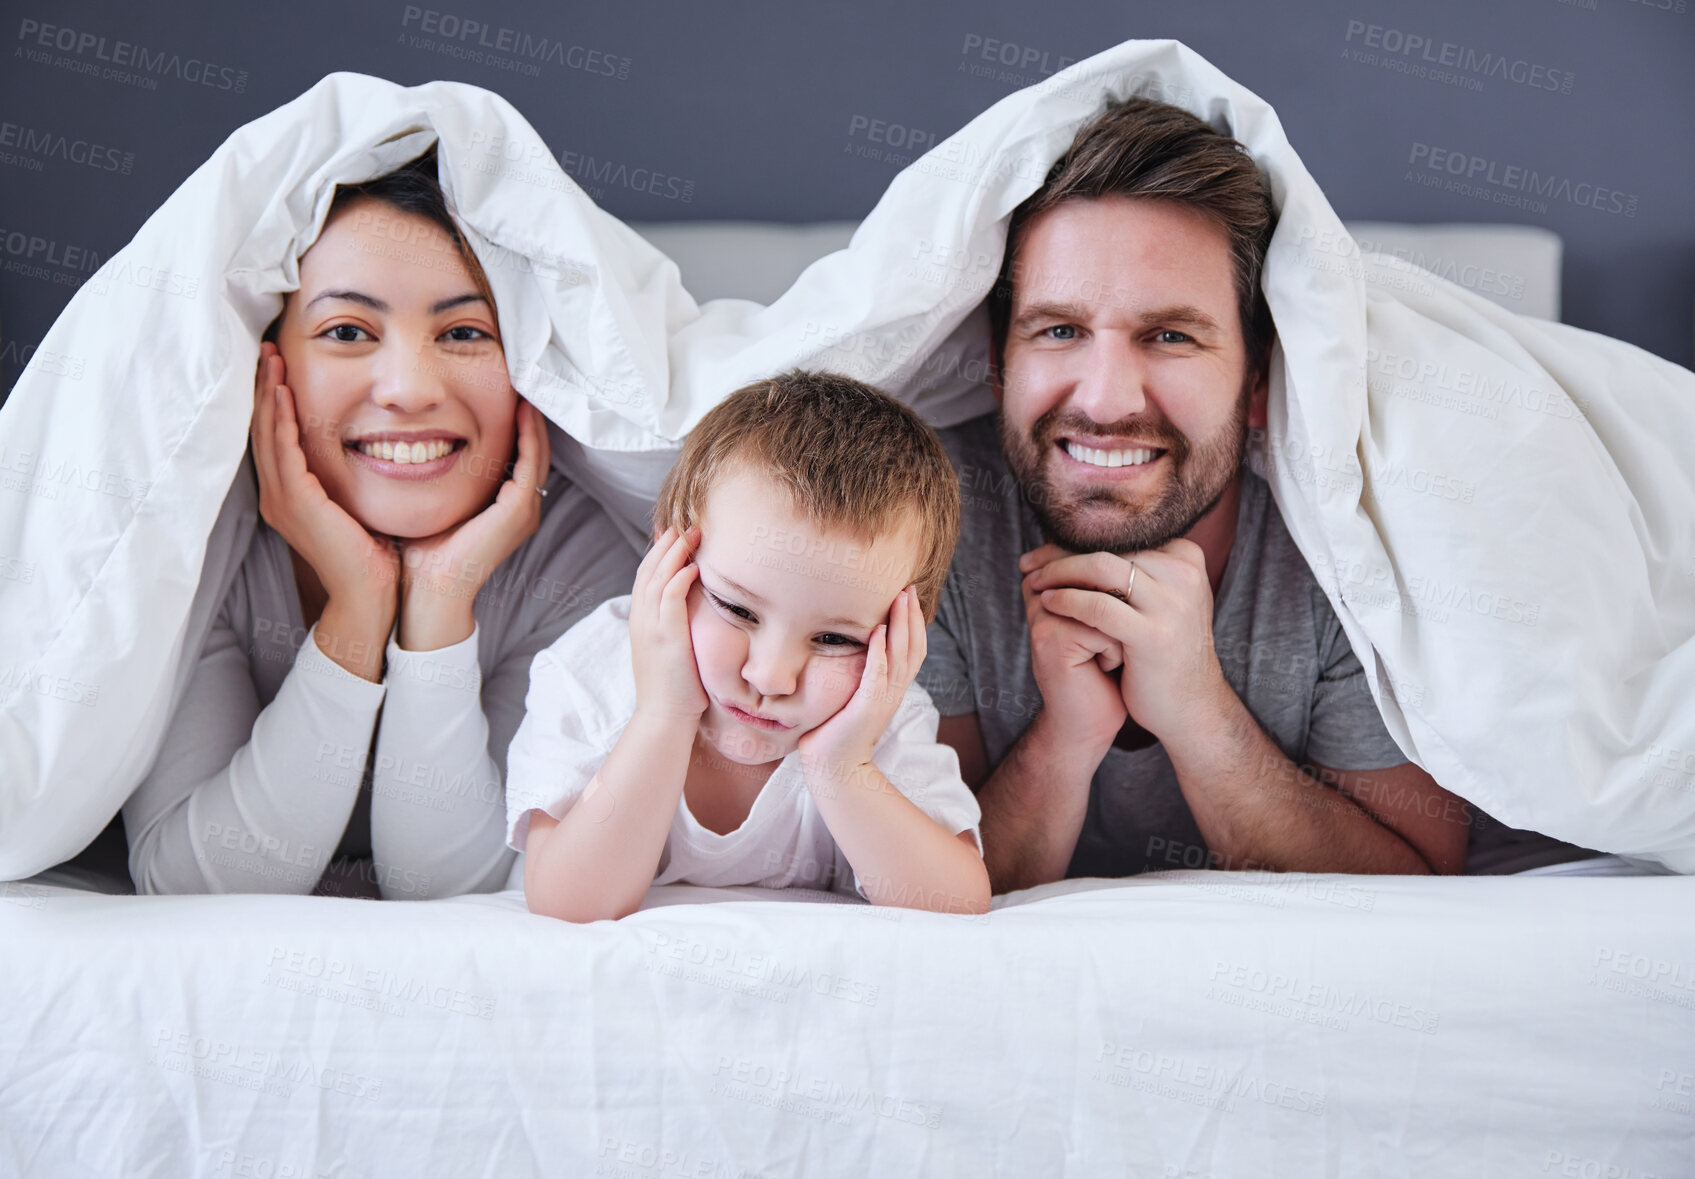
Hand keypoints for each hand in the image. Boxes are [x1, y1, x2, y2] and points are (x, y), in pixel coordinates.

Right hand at [251, 342, 397, 616]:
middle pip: (261, 429)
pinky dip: (282, 419)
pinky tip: (284, 392)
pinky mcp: (297, 503)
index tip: (276, 366)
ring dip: (268, 393)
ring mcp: (282, 500)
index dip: (271, 400)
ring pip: (267, 434)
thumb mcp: (351, 505)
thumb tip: (364, 447)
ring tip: (270, 358)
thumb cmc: (370, 554)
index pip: (273, 437)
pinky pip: (284, 451)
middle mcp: (276, 496)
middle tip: (265, 349)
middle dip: (263, 387)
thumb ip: (344, 479)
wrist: (369, 596)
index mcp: (287, 496)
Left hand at [397, 399, 549, 647]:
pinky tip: (519, 408)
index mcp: (506, 508)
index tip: (501, 389)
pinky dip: (528, 435)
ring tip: (523, 385)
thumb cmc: (423, 552)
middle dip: (528, 414)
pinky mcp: (518, 511)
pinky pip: (530, 463)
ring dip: (532, 419)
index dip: (515, 422)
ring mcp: (524, 510)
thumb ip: (438, 476)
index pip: (519, 455)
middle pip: (535, 449)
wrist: (428, 590)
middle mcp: (522, 507)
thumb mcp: (433, 503)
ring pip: (538, 452)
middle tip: (519, 377)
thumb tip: (410, 440)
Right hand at [630, 524, 707, 721]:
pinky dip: (679, 578)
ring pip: (658, 578)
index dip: (659, 552)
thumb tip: (693, 611)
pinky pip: (669, 598)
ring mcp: (651, 627)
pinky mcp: (665, 637)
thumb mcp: (670, 650)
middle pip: (649, 569)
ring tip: (693, 533)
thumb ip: (675, 626)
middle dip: (667, 544)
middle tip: (686, 523)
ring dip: (675, 553)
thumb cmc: (675, 689)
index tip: (675, 533)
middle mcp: (641, 619)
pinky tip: (693, 565)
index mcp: (641, 621)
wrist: (664, 717)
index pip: (646, 576)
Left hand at [798, 585, 923, 779]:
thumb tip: (854, 650)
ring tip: (900, 599)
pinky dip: (880, 653)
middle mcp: (893, 692)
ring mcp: (882, 700)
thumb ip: (861, 675)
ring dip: (901, 626)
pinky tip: (879, 632)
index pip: (912, 650)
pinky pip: (877, 676)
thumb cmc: (836, 731)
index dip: (914, 623)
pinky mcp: (867, 708)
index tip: (908, 595)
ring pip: (900, 656)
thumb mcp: (854, 696)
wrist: (834, 767)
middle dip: (911, 616)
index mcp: (892, 688)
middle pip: (913, 647)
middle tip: (909, 587)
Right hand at [1017, 552, 1126, 754]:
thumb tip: (1146, 550)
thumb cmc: (1108, 675)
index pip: (1097, 563)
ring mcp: (1043, 615)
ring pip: (1106, 599)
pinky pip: (1103, 627)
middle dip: (1125, 612)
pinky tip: (1104, 670)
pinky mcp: (1050, 639)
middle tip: (1117, 642)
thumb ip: (1113, 588)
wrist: (1090, 725)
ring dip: (1121, 631)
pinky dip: (1115, 652)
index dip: (1122, 595)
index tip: (1119, 627)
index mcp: (1054, 586)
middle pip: (1102, 577)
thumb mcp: (1114, 624)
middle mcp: (1042, 594)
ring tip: (1113, 653)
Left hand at [1022, 539, 1229, 741]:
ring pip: (1101, 567)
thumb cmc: (1162, 650)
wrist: (1190, 705)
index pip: (1120, 535)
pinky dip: (1068, 600)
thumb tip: (1078, 537)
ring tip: (1034, 581)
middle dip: (1061, 552)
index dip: (1075, 539)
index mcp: (1185, 557)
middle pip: (1109, 547)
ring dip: (1059, 572)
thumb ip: (1134, 568)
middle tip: (1029, 563)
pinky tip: (1048, 603)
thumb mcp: (1160, 598)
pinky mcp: (1153, 635)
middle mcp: (1183, 573)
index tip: (1043, 548)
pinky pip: (1099, 607)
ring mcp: (1171, 604)